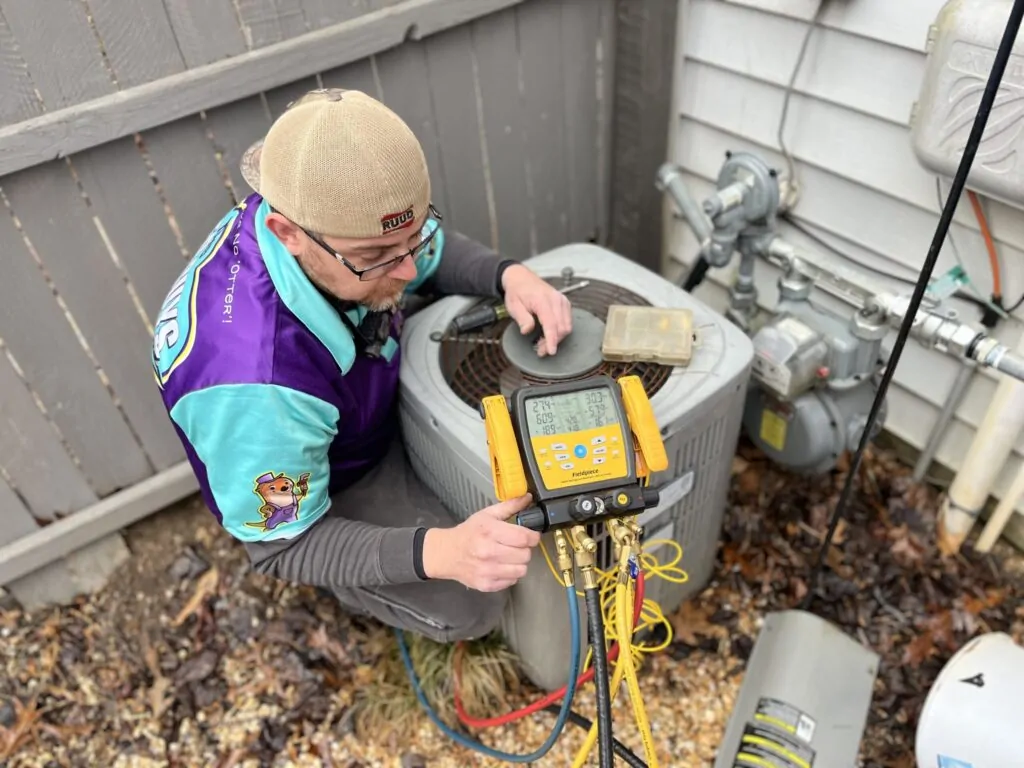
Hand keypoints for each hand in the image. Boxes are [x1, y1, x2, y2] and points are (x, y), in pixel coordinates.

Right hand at [422, 494, 540, 591]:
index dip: (533, 536)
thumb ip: (509, 506)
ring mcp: (487, 571)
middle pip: (525, 555)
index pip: (523, 537)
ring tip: (510, 557)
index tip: (531, 536)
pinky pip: (512, 581)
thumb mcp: (487, 515)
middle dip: (525, 549)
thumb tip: (528, 497)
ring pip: (522, 570)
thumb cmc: (469, 533)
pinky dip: (510, 574)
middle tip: (517, 546)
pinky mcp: (486, 584)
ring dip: (519, 563)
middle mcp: (488, 552)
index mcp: (490, 532)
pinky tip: (502, 566)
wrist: (446, 553)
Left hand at [501, 264, 572, 356]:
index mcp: (543, 300)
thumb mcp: (513, 306)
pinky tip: (550, 334)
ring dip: (557, 338)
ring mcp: (562, 301)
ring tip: (544, 343)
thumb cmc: (517, 291)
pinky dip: (560, 330)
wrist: (521, 278)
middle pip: (562, 327)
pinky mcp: (564, 303)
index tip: (551, 351)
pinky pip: (567, 321)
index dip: (552, 340)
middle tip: (540, 350)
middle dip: (553, 342)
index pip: (551, 324)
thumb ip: (522, 318)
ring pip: (566, 326)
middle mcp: (556, 300)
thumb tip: (527, 330)